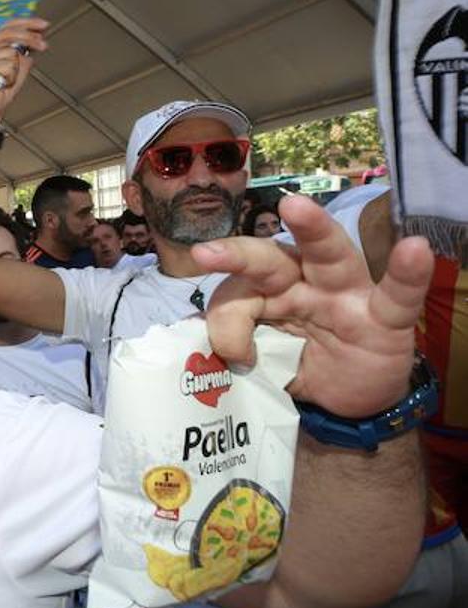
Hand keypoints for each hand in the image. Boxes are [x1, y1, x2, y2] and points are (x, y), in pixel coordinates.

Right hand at [0, 18, 47, 126]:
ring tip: (10, 78)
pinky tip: (4, 83)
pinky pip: (9, 67)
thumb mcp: (17, 64)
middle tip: (43, 45)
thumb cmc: (1, 87)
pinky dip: (13, 76)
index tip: (42, 25)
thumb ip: (23, 50)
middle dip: (30, 38)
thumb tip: (36, 39)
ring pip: (13, 54)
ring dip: (18, 67)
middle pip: (10, 35)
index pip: (7, 26)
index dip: (27, 23)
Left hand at [194, 195, 433, 416]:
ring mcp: (346, 296)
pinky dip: (407, 273)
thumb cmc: (298, 364)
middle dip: (240, 254)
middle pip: (271, 259)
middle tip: (207, 253)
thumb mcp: (262, 364)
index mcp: (268, 293)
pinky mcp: (385, 319)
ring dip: (313, 230)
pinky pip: (398, 295)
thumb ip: (236, 347)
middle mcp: (304, 283)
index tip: (231, 354)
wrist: (346, 401)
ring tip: (295, 205)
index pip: (237, 293)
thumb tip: (194, 346)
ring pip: (329, 256)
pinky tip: (414, 249)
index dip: (225, 321)